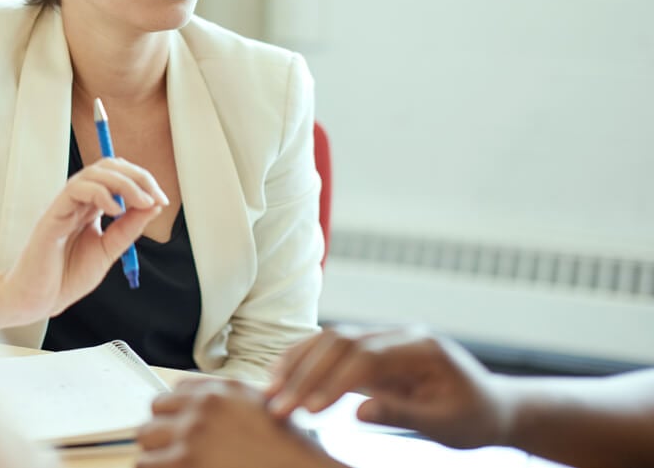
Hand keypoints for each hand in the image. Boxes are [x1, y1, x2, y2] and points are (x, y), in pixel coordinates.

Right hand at [0, 157, 167, 323]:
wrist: (39, 300)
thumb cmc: (66, 276)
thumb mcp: (108, 250)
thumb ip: (128, 229)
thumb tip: (153, 206)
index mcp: (91, 207)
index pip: (118, 176)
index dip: (142, 181)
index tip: (161, 200)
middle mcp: (78, 201)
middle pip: (108, 167)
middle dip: (138, 176)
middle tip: (155, 197)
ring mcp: (65, 205)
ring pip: (94, 173)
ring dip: (124, 183)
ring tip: (141, 202)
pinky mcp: (53, 215)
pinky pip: (76, 190)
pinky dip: (100, 193)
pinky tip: (116, 210)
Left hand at [136, 378, 341, 467]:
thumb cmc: (286, 450)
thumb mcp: (260, 407)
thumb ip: (225, 397)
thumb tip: (188, 396)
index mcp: (222, 391)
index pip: (175, 390)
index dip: (174, 411)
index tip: (177, 426)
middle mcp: (204, 406)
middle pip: (155, 408)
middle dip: (161, 428)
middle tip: (170, 447)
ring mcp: (192, 433)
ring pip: (145, 435)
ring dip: (154, 450)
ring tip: (167, 463)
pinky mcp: (185, 461)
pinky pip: (147, 463)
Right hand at [264, 326, 509, 449]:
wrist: (490, 406)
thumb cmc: (472, 418)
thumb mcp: (446, 425)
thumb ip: (403, 413)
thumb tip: (358, 412)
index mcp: (421, 348)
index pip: (365, 357)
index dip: (332, 382)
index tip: (308, 410)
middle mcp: (398, 335)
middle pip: (340, 342)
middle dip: (305, 373)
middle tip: (278, 406)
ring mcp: (383, 338)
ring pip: (330, 339)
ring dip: (297, 364)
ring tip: (270, 391)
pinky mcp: (372, 350)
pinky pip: (332, 348)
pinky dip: (304, 360)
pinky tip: (281, 376)